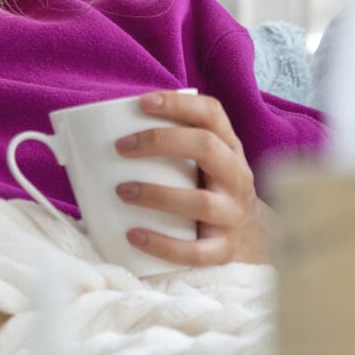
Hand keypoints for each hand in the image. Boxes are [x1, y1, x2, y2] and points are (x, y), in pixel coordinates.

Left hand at [114, 91, 273, 266]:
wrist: (256, 241)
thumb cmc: (212, 192)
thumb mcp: (206, 164)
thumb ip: (174, 147)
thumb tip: (99, 134)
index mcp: (229, 148)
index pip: (211, 114)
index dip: (179, 103)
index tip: (142, 103)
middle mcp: (236, 177)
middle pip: (206, 147)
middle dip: (160, 142)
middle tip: (121, 147)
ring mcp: (233, 215)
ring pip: (200, 202)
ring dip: (157, 194)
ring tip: (122, 191)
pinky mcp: (225, 251)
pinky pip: (195, 251)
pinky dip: (162, 244)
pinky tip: (133, 235)